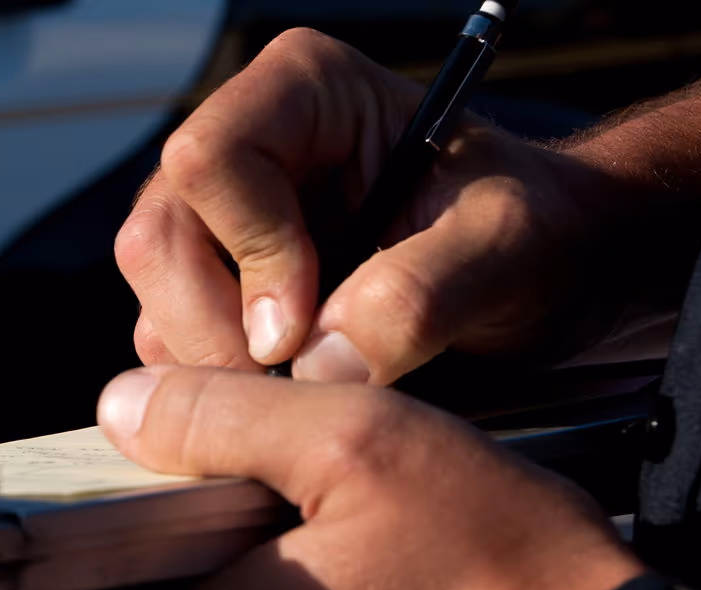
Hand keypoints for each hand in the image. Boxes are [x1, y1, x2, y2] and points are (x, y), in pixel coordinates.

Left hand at [83, 365, 642, 589]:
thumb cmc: (494, 567)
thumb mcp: (355, 443)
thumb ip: (220, 417)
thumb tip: (120, 406)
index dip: (69, 540)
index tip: (102, 489)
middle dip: (150, 544)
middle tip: (207, 477)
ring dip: (213, 571)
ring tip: (277, 509)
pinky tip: (321, 555)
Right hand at [116, 28, 627, 382]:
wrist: (544, 271)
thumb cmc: (532, 232)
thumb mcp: (503, 250)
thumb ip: (418, 295)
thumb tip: (318, 362)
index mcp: (304, 91)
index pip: (212, 161)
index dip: (249, 254)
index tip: (302, 330)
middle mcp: (245, 143)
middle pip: (159, 237)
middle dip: (216, 330)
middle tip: (294, 382)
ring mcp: (220, 219)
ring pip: (156, 298)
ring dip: (220, 367)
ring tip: (312, 381)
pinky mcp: (218, 284)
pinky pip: (173, 340)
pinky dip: (223, 386)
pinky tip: (294, 388)